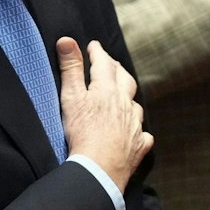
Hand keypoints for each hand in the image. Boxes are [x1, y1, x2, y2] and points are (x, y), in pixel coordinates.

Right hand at [56, 38, 149, 190]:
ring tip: (123, 97)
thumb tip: (66, 40)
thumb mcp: (71, 97)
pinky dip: (137, 129)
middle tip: (109, 65)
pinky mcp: (138, 146)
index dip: (98, 52)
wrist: (99, 169)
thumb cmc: (82, 133)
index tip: (93, 46)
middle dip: (117, 69)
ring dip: (129, 98)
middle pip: (126, 80)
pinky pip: (142, 134)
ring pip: (135, 105)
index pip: (104, 63)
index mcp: (108, 90)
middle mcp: (125, 104)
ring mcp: (134, 126)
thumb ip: (70, 68)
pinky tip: (134, 131)